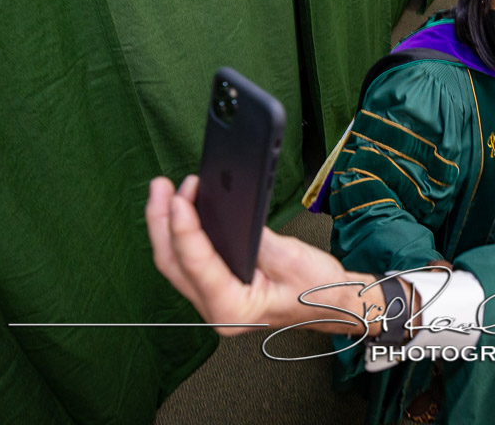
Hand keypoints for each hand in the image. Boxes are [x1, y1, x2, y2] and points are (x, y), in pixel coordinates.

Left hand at [146, 176, 377, 336]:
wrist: (333, 303)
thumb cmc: (318, 289)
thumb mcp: (289, 257)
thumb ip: (254, 238)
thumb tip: (229, 210)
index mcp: (232, 309)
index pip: (197, 266)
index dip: (185, 230)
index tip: (180, 198)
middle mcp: (216, 309)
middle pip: (173, 263)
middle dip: (162, 222)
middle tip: (161, 185)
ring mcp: (213, 300)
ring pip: (174, 262)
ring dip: (165, 225)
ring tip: (164, 190)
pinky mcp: (217, 287)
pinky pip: (187, 261)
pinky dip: (181, 233)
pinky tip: (180, 210)